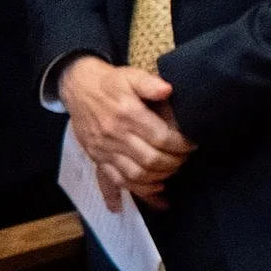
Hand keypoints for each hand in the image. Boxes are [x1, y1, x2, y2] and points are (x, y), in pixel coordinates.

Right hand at [60, 56, 193, 201]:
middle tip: (185, 158)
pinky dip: (136, 192)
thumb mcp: (131, 75)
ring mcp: (104, 150)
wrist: (78, 88)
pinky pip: (114, 182)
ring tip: (173, 172)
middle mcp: (114, 135)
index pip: (161, 138)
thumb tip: (167, 90)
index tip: (192, 143)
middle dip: (175, 162)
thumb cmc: (111, 83)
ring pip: (134, 175)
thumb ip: (149, 83)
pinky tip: (155, 194)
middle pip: (151, 160)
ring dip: (159, 178)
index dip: (182, 145)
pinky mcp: (97, 159)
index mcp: (127, 114)